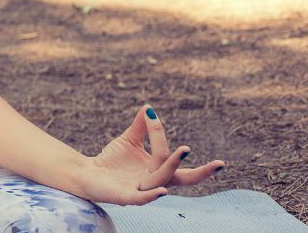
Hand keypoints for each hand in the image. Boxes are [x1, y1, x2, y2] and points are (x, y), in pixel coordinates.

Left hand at [76, 104, 225, 205]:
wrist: (88, 173)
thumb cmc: (112, 160)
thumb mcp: (129, 141)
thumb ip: (141, 127)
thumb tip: (149, 107)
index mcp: (157, 169)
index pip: (173, 158)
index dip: (165, 137)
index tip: (151, 115)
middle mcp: (154, 181)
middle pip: (181, 178)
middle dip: (201, 173)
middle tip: (219, 164)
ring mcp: (141, 190)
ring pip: (161, 181)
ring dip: (172, 166)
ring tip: (183, 153)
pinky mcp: (125, 197)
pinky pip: (141, 199)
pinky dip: (152, 196)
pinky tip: (162, 192)